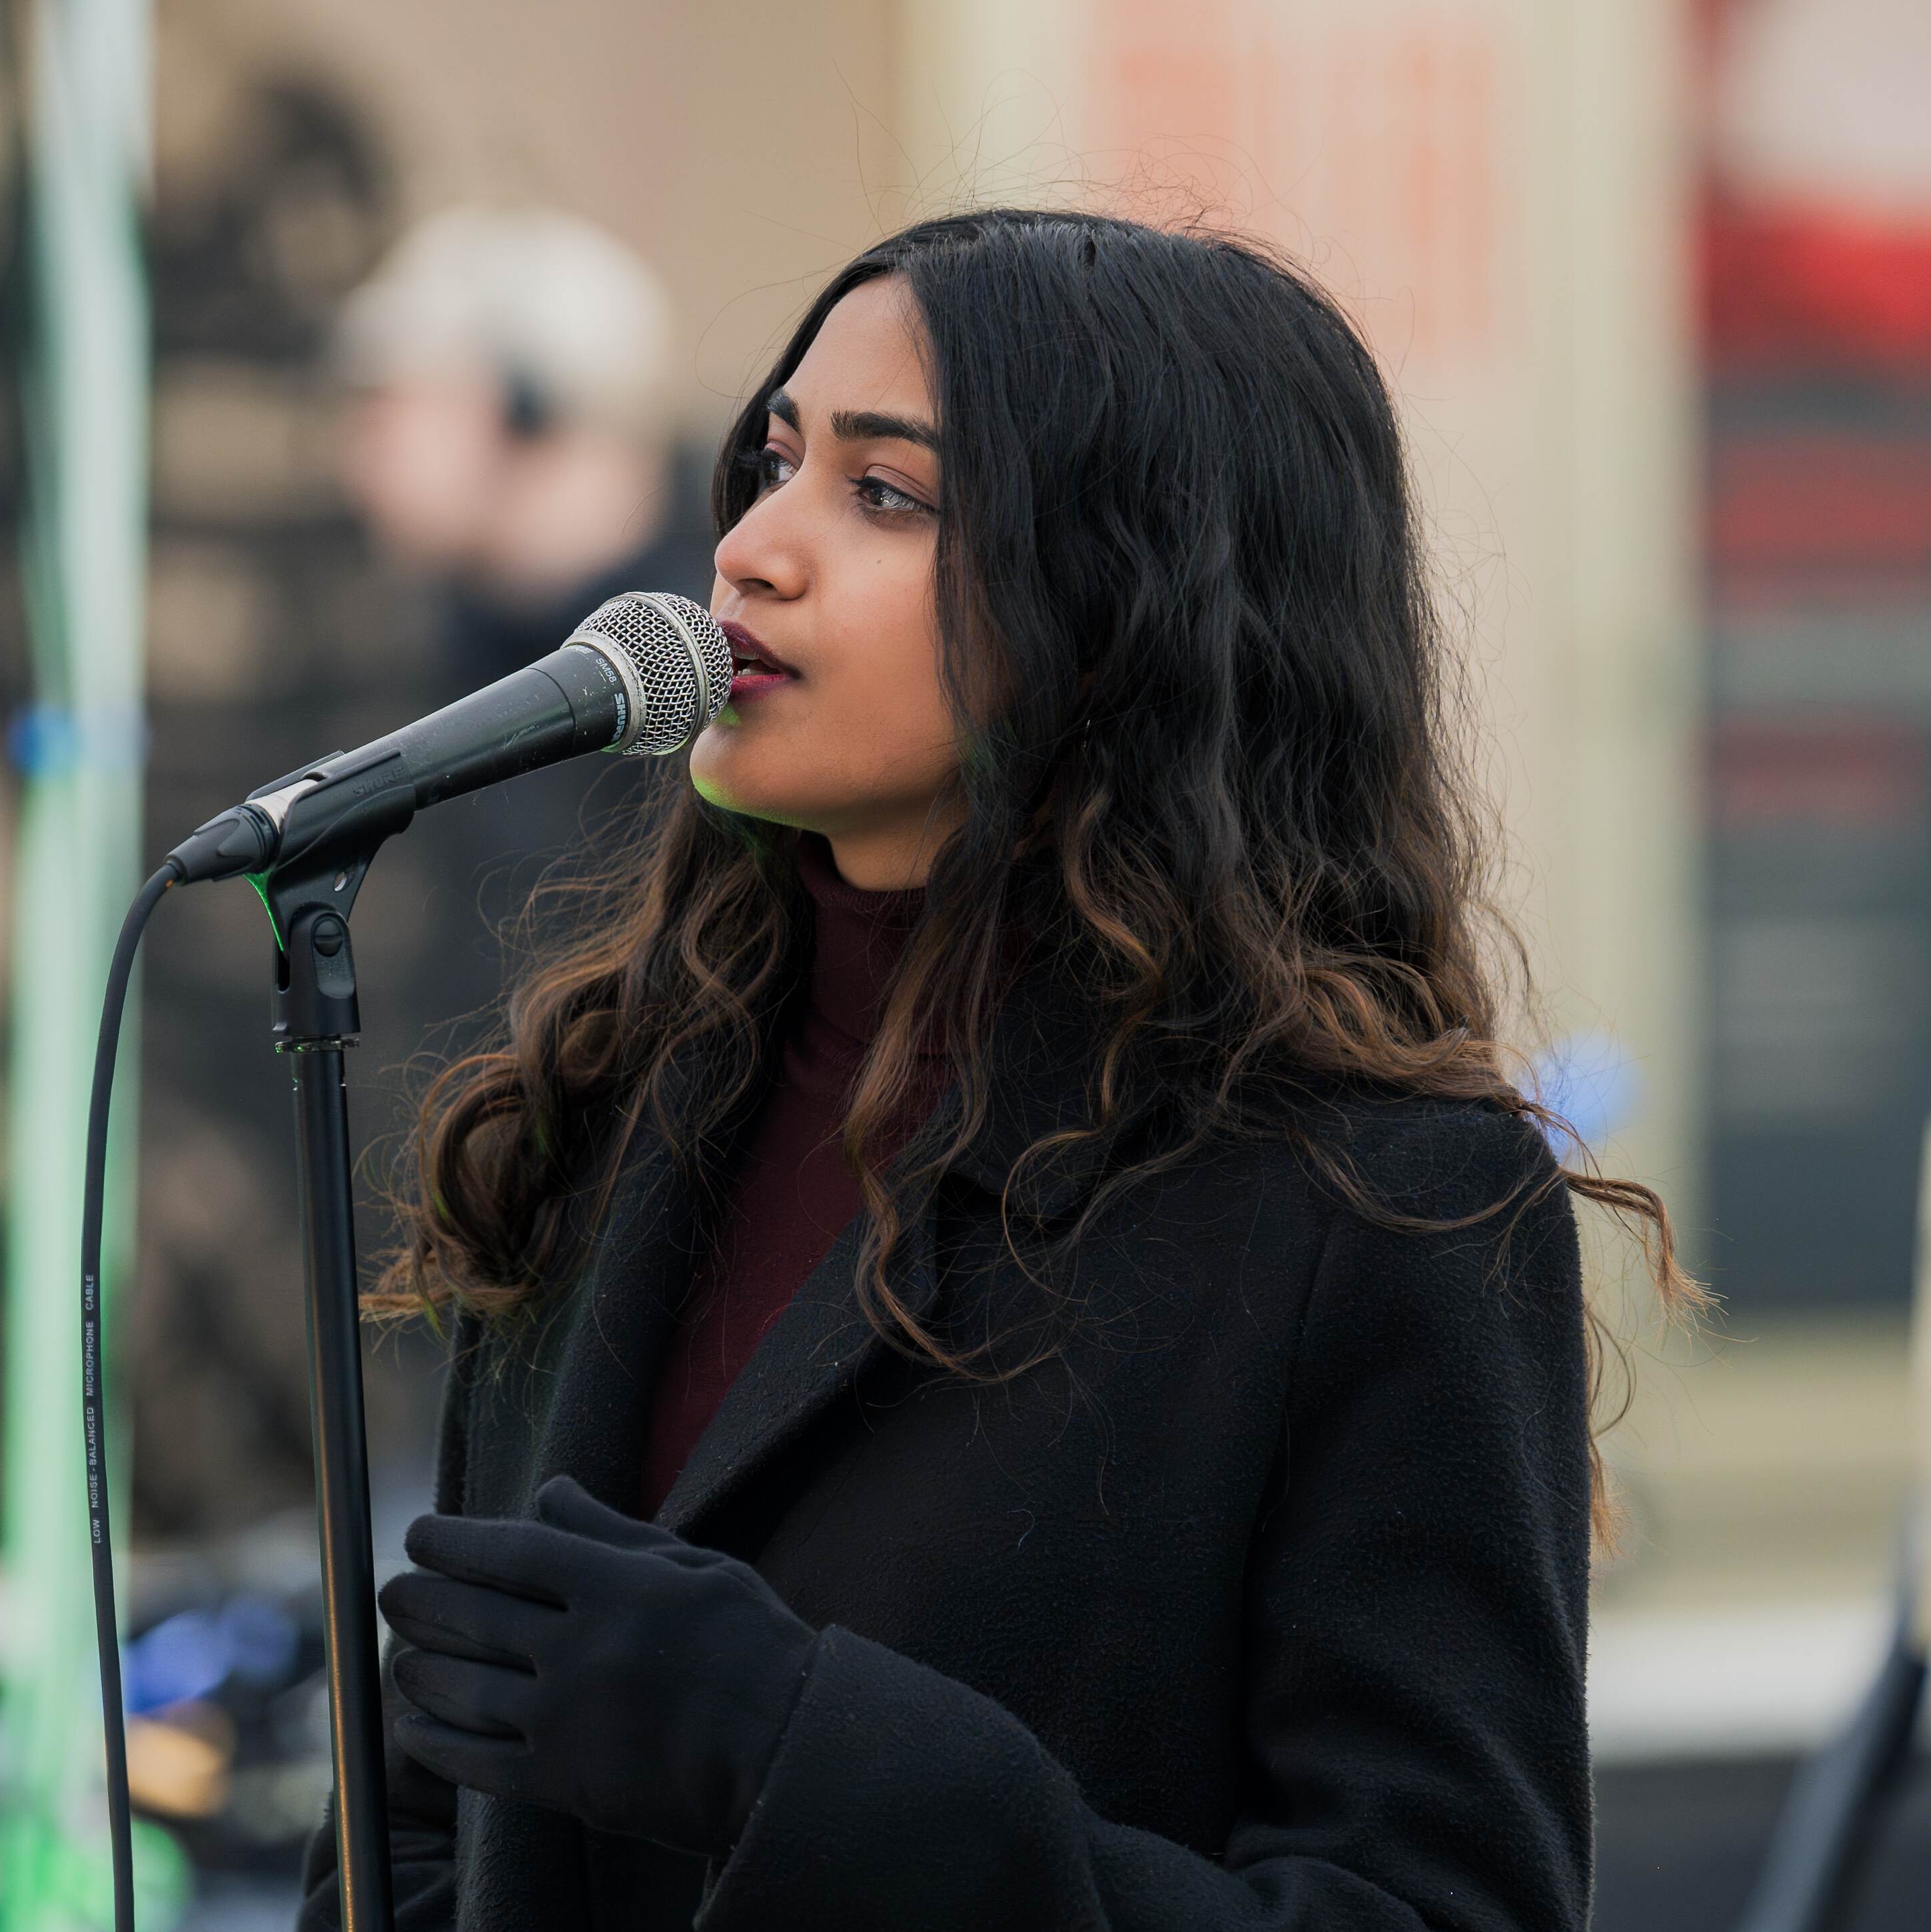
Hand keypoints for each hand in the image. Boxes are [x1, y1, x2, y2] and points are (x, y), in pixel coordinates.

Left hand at [378, 1476, 818, 1855]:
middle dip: (424, 1599)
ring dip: (423, 1668)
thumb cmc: (750, 1645)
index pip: (515, 1550)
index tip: (421, 1532)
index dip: (457, 1540)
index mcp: (620, 1586)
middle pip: (478, 1615)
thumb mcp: (694, 1567)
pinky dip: (436, 1744)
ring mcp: (570, 1719)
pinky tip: (414, 1728)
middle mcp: (585, 1647)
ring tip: (404, 1655)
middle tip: (392, 1590)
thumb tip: (550, 1488)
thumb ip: (612, 1531)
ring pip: (468, 1688)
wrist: (787, 1752)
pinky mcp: (566, 1783)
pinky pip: (479, 1764)